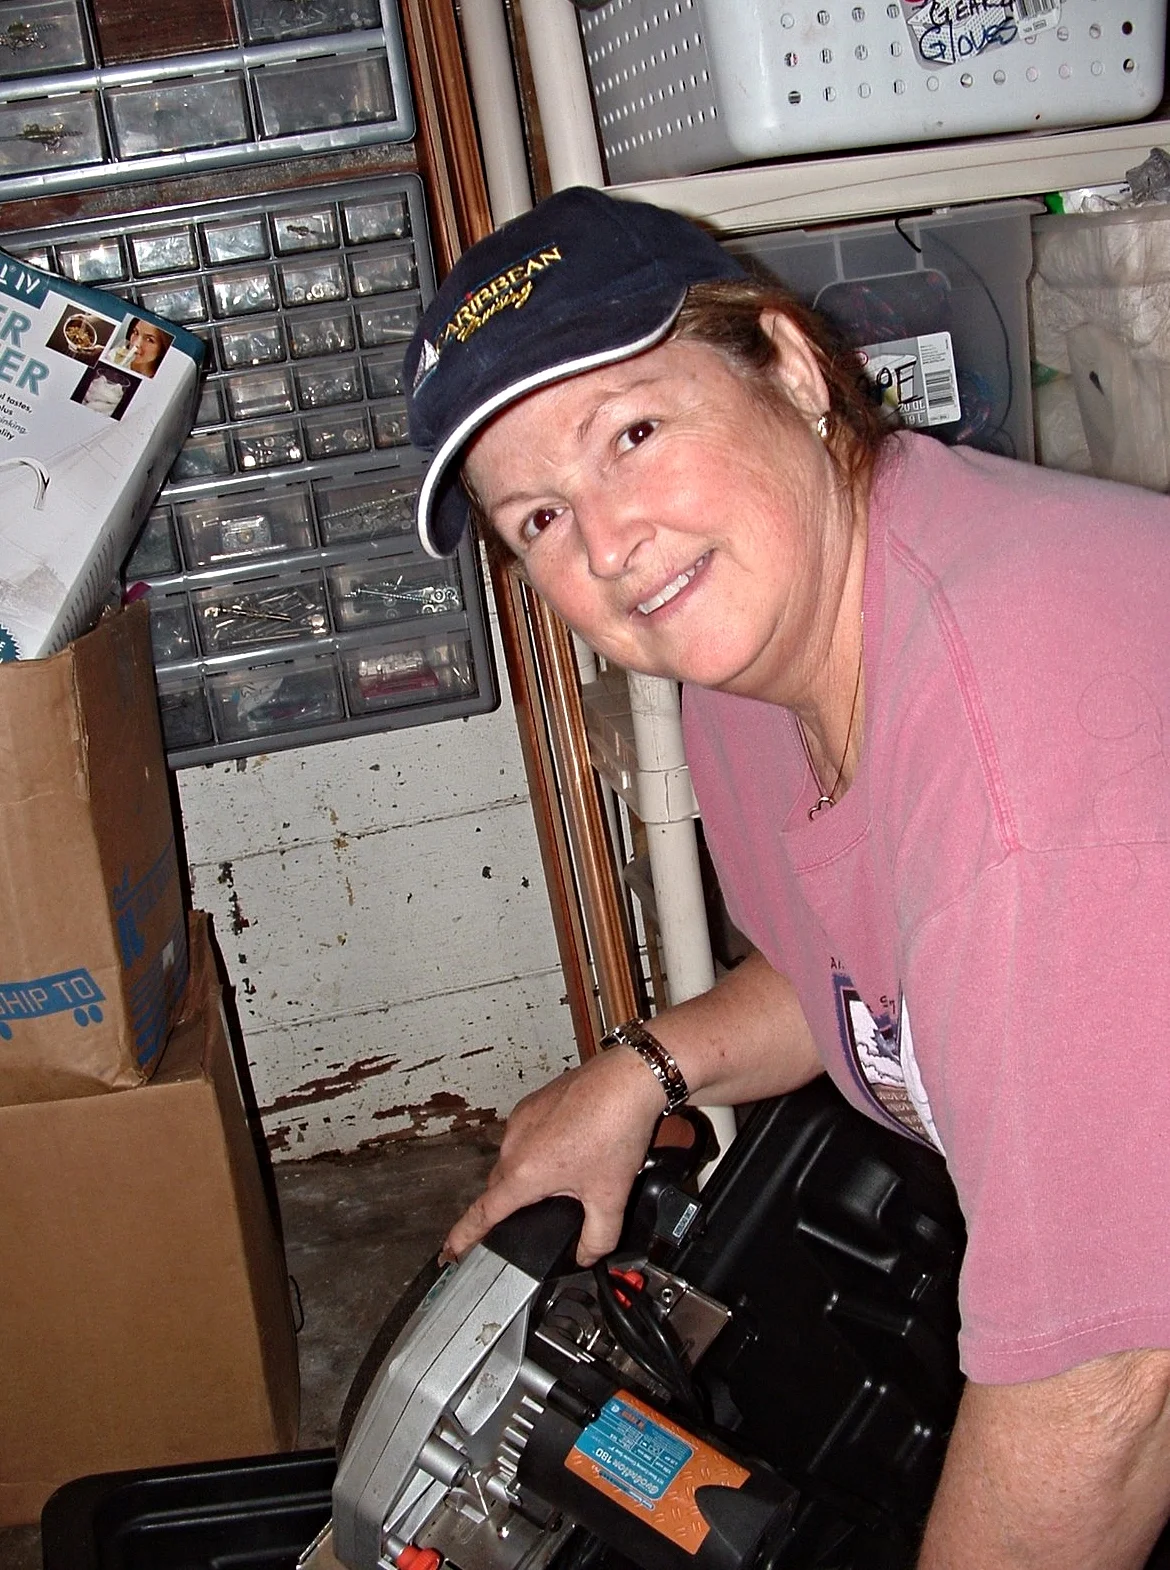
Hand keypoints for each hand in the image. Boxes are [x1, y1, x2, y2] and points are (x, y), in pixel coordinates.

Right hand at [442, 1047, 666, 1265]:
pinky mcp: (533, 1102)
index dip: (465, 1236)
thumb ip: (598, 1237)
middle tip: (530, 1216)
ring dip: (528, 1174)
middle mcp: (513, 1144)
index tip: (450, 1249)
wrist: (626, 1080)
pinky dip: (538, 1148)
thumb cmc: (615, 1129)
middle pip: (500, 1187)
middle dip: (510, 1205)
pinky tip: (570, 1149)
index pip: (484, 1213)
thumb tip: (587, 1254)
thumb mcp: (611, 1196)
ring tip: (566, 1177)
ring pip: (513, 1159)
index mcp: (524, 1173)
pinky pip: (525, 1135)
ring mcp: (521, 1119)